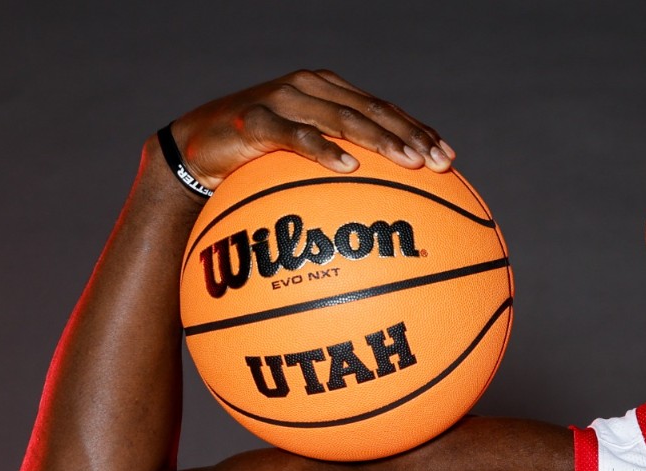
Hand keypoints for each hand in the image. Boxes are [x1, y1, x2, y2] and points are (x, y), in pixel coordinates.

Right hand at [165, 69, 453, 191]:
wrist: (194, 151)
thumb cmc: (257, 161)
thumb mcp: (304, 160)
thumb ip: (342, 165)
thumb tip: (390, 207)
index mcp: (329, 92)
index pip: (384, 109)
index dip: (418, 130)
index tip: (450, 159)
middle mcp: (310, 88)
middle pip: (371, 110)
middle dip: (409, 136)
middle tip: (439, 164)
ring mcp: (283, 99)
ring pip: (341, 118)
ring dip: (380, 141)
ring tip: (409, 163)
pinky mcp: (255, 120)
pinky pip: (296, 136)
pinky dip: (324, 150)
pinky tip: (349, 167)